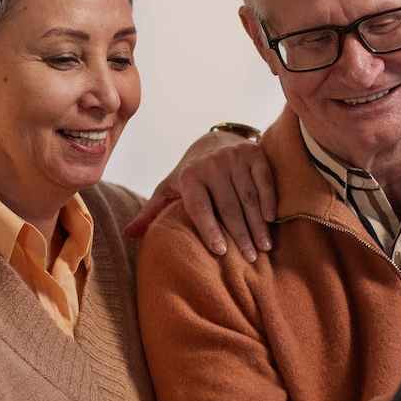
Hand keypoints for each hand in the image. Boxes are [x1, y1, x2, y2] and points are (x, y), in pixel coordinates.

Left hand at [124, 130, 276, 260]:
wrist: (213, 142)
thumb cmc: (190, 175)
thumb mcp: (169, 189)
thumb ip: (151, 212)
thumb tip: (128, 235)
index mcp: (189, 176)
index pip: (200, 207)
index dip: (210, 229)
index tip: (220, 251)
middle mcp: (212, 165)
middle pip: (228, 206)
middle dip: (240, 235)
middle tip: (249, 259)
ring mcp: (235, 158)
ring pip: (248, 198)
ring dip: (258, 224)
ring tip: (264, 248)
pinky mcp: (254, 154)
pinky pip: (264, 181)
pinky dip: (269, 201)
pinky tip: (272, 221)